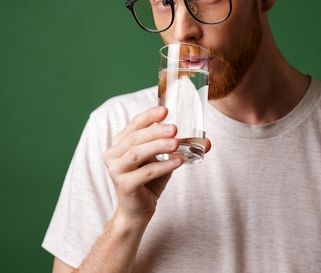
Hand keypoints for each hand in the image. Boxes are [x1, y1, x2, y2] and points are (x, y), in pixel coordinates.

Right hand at [102, 106, 210, 224]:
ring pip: (137, 153)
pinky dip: (163, 166)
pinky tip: (178, 162)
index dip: (149, 116)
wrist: (137, 211)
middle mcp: (113, 155)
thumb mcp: (163, 160)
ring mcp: (116, 170)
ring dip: (158, 146)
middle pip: (135, 138)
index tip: (165, 110)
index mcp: (120, 143)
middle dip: (156, 131)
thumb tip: (207, 142)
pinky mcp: (124, 185)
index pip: (134, 124)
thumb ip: (179, 148)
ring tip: (176, 143)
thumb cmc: (148, 181)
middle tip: (174, 128)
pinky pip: (145, 172)